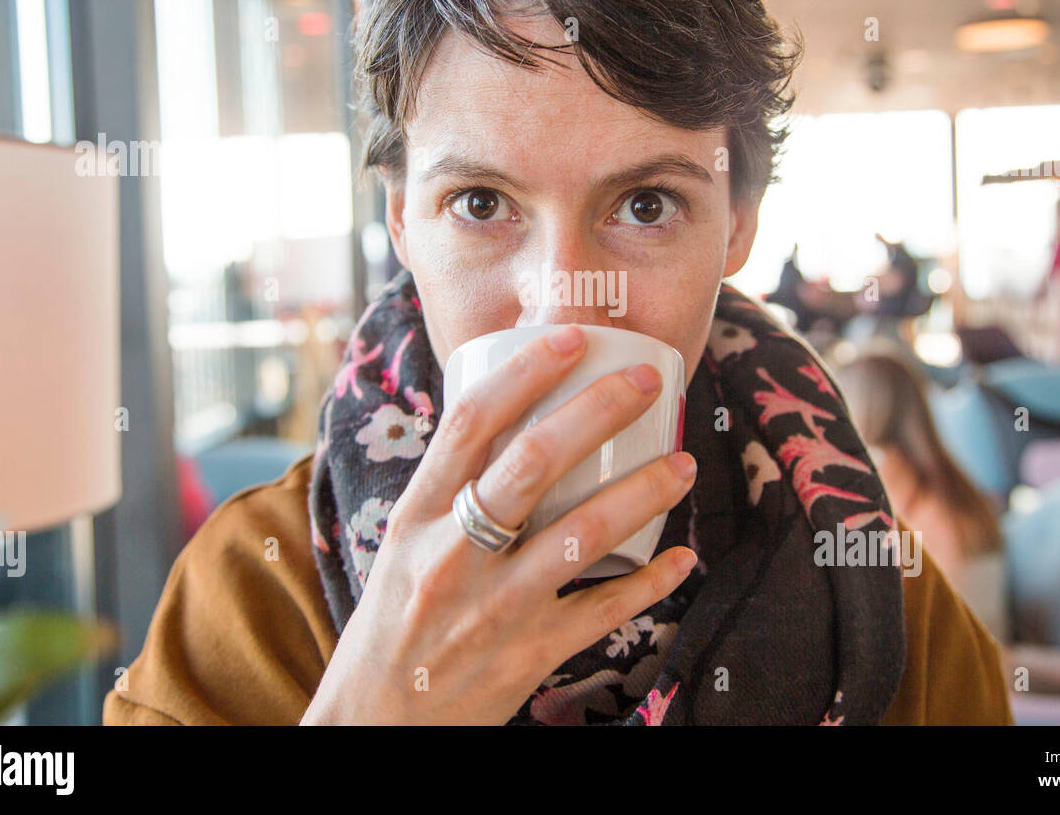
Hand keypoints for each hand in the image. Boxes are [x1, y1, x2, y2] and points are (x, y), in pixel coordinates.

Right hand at [300, 324, 697, 724]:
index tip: (573, 338)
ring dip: (644, 490)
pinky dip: (653, 582)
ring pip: (583, 531)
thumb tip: (511, 423)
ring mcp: (494, 605)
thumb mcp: (405, 543)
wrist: (377, 721)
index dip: (527, 371)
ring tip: (683, 464)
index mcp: (418, 514)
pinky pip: (605, 610)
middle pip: (535, 460)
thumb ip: (451, 489)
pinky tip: (683, 559)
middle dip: (600, 409)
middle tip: (647, 382)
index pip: (472, 422)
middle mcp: (454, 553)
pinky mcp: (528, 652)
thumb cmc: (394, 620)